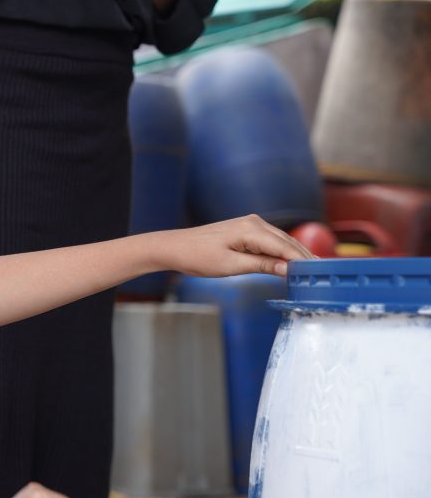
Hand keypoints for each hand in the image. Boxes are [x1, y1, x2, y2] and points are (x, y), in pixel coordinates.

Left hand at [157, 214, 316, 277]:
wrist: (175, 247)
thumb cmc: (198, 257)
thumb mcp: (231, 266)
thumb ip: (261, 266)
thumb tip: (288, 269)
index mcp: (251, 229)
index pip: (285, 247)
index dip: (303, 261)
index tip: (319, 273)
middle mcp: (254, 222)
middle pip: (287, 242)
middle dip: (303, 258)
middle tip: (322, 275)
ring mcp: (250, 224)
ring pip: (281, 241)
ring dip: (294, 255)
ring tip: (312, 272)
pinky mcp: (246, 229)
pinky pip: (270, 241)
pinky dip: (281, 252)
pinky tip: (290, 264)